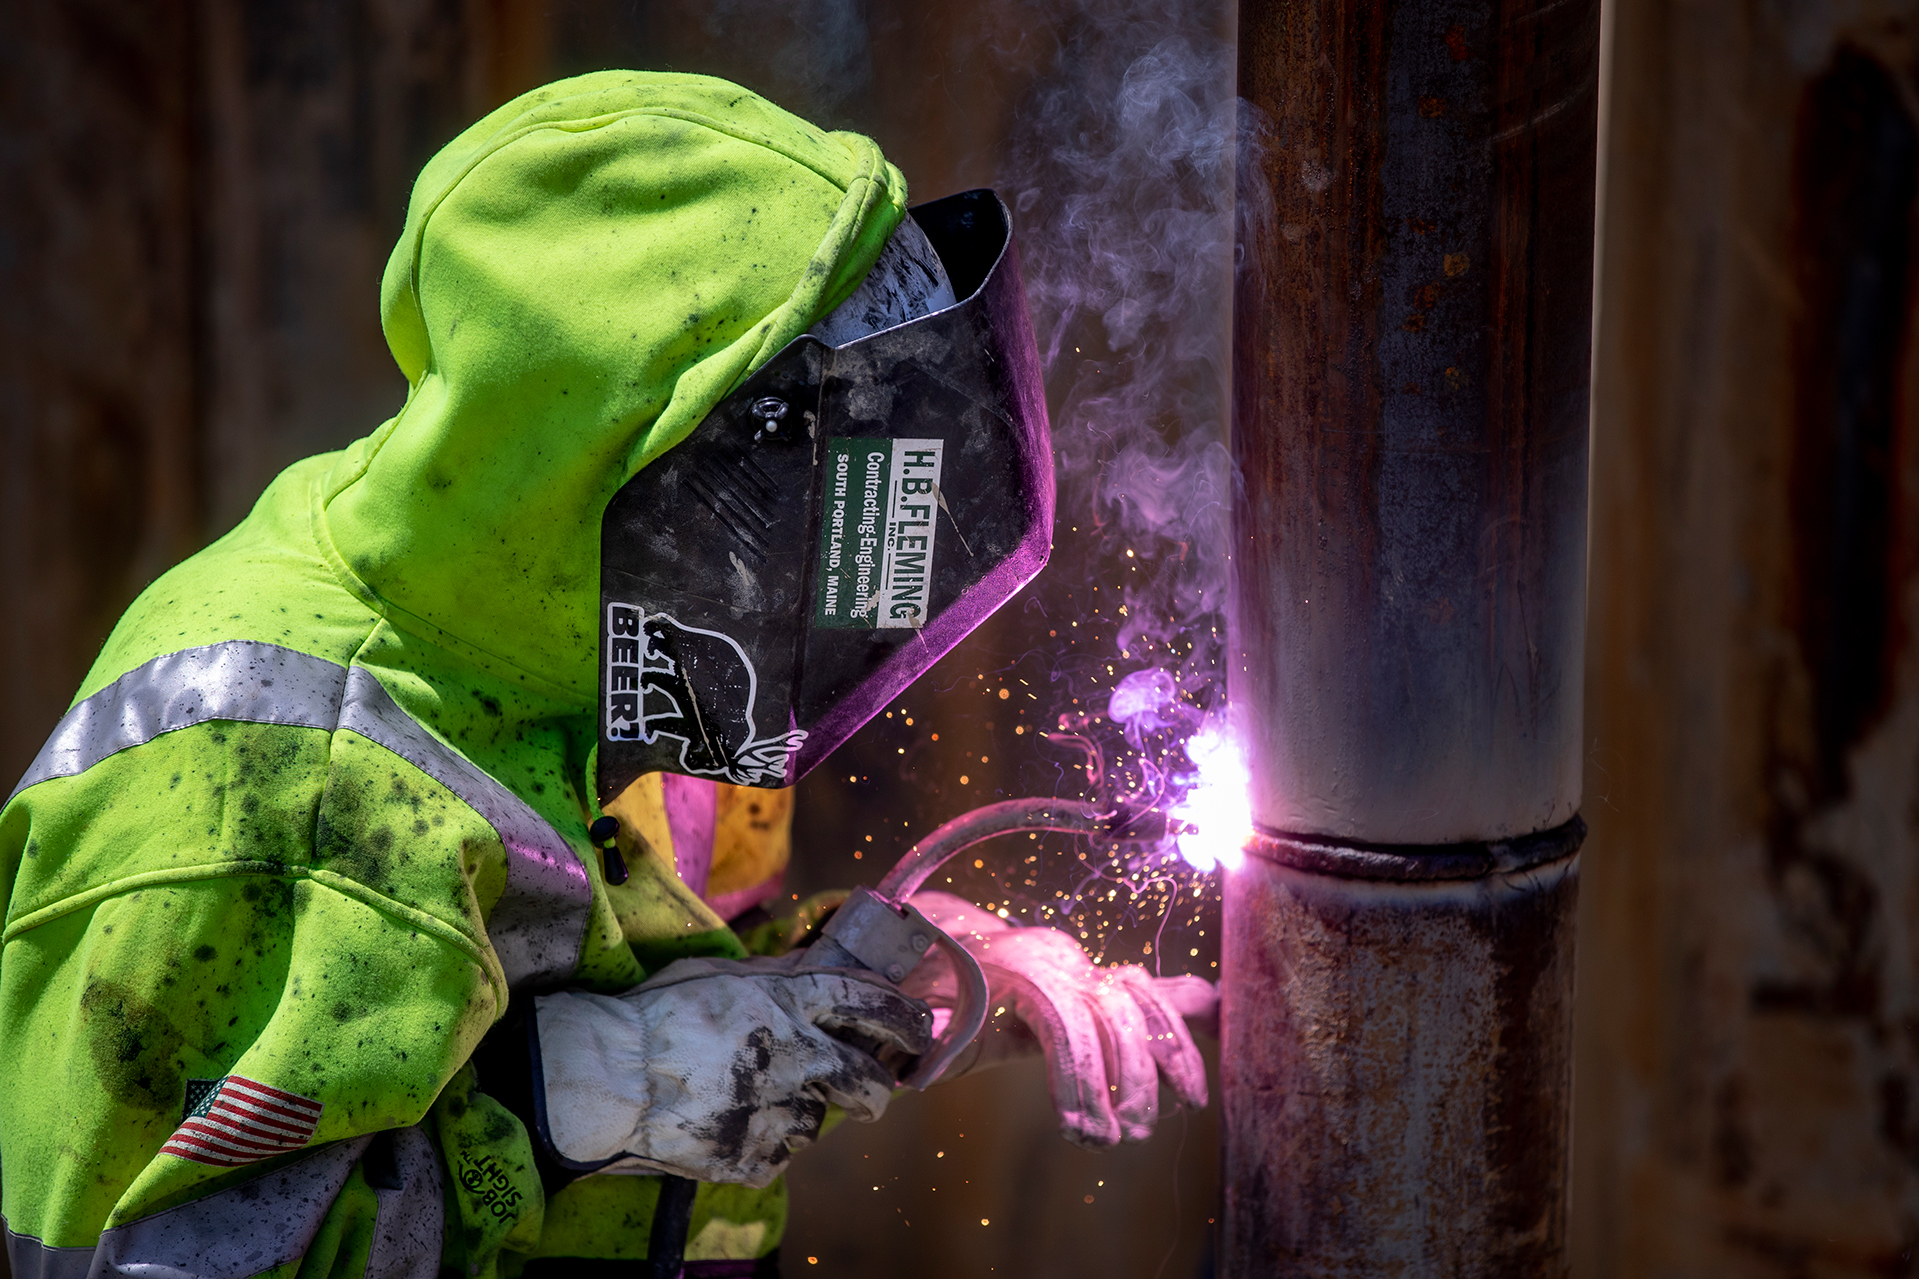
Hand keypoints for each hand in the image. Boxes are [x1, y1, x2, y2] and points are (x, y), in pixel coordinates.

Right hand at [533, 953, 932, 1187]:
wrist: (604, 1077)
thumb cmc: (653, 1016)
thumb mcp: (720, 976)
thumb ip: (776, 977)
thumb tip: (817, 967)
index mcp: (788, 1001)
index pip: (871, 1002)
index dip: (906, 1017)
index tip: (923, 1029)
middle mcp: (796, 1055)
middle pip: (868, 1081)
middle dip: (876, 1089)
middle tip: (870, 1092)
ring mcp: (776, 1111)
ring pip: (816, 1120)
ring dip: (797, 1112)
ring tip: (748, 1099)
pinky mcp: (753, 1157)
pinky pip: (777, 1154)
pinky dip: (761, 1144)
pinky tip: (727, 1124)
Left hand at [900, 891, 1214, 1147]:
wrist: (965, 946)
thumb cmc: (949, 992)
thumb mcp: (935, 1012)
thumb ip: (937, 1031)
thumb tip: (929, 1046)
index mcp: (1025, 975)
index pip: (1064, 1024)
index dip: (1078, 1079)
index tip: (1084, 1133)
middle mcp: (1068, 966)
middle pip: (1116, 1014)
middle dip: (1132, 1077)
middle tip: (1133, 1136)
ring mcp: (1094, 969)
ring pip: (1147, 1000)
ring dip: (1175, 1051)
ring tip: (1192, 1102)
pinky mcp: (1110, 980)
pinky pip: (1160, 989)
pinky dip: (1196, 1007)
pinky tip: (1230, 1019)